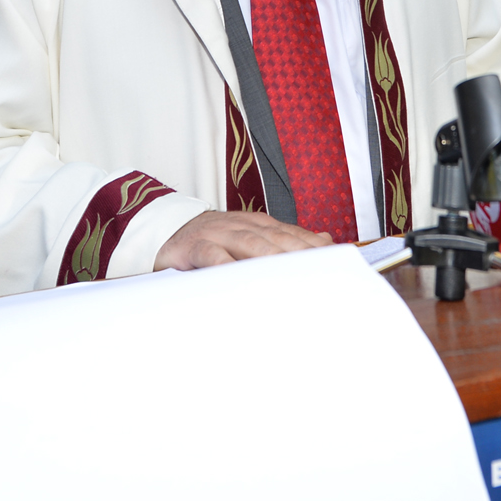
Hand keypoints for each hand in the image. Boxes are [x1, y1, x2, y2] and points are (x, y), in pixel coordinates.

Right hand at [153, 210, 332, 270]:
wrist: (166, 230)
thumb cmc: (214, 240)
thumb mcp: (251, 236)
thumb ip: (286, 240)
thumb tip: (325, 239)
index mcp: (258, 225)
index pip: (291, 234)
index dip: (312, 247)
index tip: (334, 261)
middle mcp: (241, 226)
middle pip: (275, 238)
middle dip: (298, 252)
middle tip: (319, 271)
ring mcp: (217, 234)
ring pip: (248, 243)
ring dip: (269, 256)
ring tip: (287, 272)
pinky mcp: (193, 246)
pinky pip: (210, 254)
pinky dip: (224, 264)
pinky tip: (235, 276)